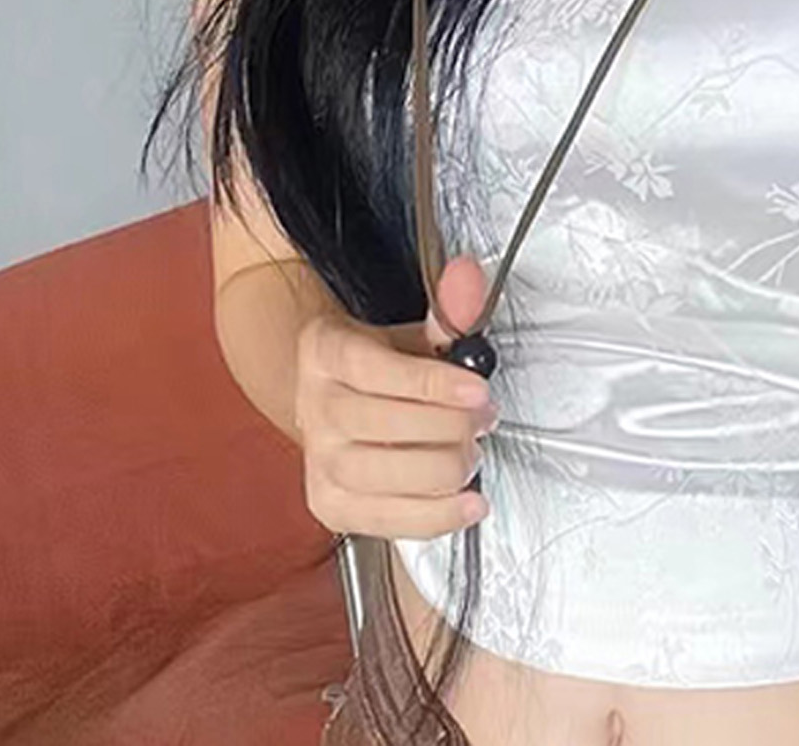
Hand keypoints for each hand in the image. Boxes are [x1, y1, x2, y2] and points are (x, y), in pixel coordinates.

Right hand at [296, 255, 497, 539]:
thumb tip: (469, 277)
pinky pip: (383, 521)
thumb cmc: (382, 366)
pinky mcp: (330, 504)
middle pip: (382, 424)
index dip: (432, 383)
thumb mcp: (413, 333)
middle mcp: (314, 406)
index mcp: (326, 351)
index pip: (377, 370)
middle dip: (449, 426)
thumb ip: (448, 311)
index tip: (479, 389)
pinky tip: (468, 502)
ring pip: (380, 475)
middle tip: (484, 419)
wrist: (337, 399)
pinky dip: (434, 517)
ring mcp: (317, 460)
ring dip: (443, 469)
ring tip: (473, 453)